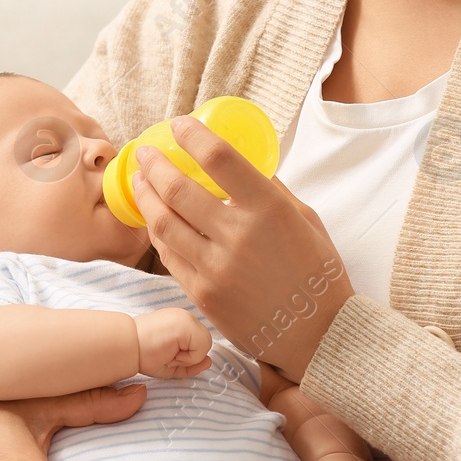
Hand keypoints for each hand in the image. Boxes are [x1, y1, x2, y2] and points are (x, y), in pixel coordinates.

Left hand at [131, 116, 355, 380]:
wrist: (319, 336)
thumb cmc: (318, 274)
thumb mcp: (305, 220)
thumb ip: (271, 190)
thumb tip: (240, 165)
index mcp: (269, 210)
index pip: (219, 158)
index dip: (193, 136)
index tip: (180, 124)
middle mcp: (238, 236)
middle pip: (178, 188)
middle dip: (155, 163)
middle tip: (146, 151)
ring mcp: (216, 268)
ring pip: (164, 222)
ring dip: (146, 195)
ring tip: (141, 181)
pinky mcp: (202, 295)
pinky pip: (169, 256)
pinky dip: (159, 233)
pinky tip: (156, 219)